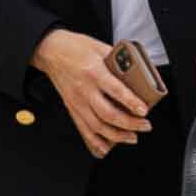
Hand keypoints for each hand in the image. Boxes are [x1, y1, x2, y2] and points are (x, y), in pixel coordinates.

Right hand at [36, 30, 159, 155]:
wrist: (50, 50)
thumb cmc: (75, 48)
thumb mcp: (100, 47)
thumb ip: (119, 61)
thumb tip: (138, 73)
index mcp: (94, 72)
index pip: (116, 91)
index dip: (131, 102)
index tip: (144, 110)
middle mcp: (84, 89)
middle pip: (108, 113)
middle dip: (129, 124)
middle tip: (144, 126)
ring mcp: (76, 101)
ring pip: (96, 125)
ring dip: (116, 135)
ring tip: (132, 137)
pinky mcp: (71, 108)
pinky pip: (83, 129)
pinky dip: (95, 141)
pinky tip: (106, 147)